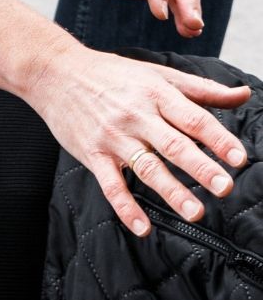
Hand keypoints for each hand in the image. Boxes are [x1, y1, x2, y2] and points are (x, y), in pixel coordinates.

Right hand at [27, 44, 249, 235]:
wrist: (56, 73)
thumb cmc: (110, 73)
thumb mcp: (157, 74)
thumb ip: (201, 89)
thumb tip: (243, 94)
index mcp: (156, 94)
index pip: (193, 119)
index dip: (218, 139)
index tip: (239, 158)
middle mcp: (136, 116)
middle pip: (173, 145)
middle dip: (200, 168)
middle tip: (223, 187)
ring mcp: (113, 137)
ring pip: (146, 168)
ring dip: (171, 191)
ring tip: (194, 212)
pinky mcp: (92, 154)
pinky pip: (111, 185)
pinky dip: (126, 208)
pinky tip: (142, 227)